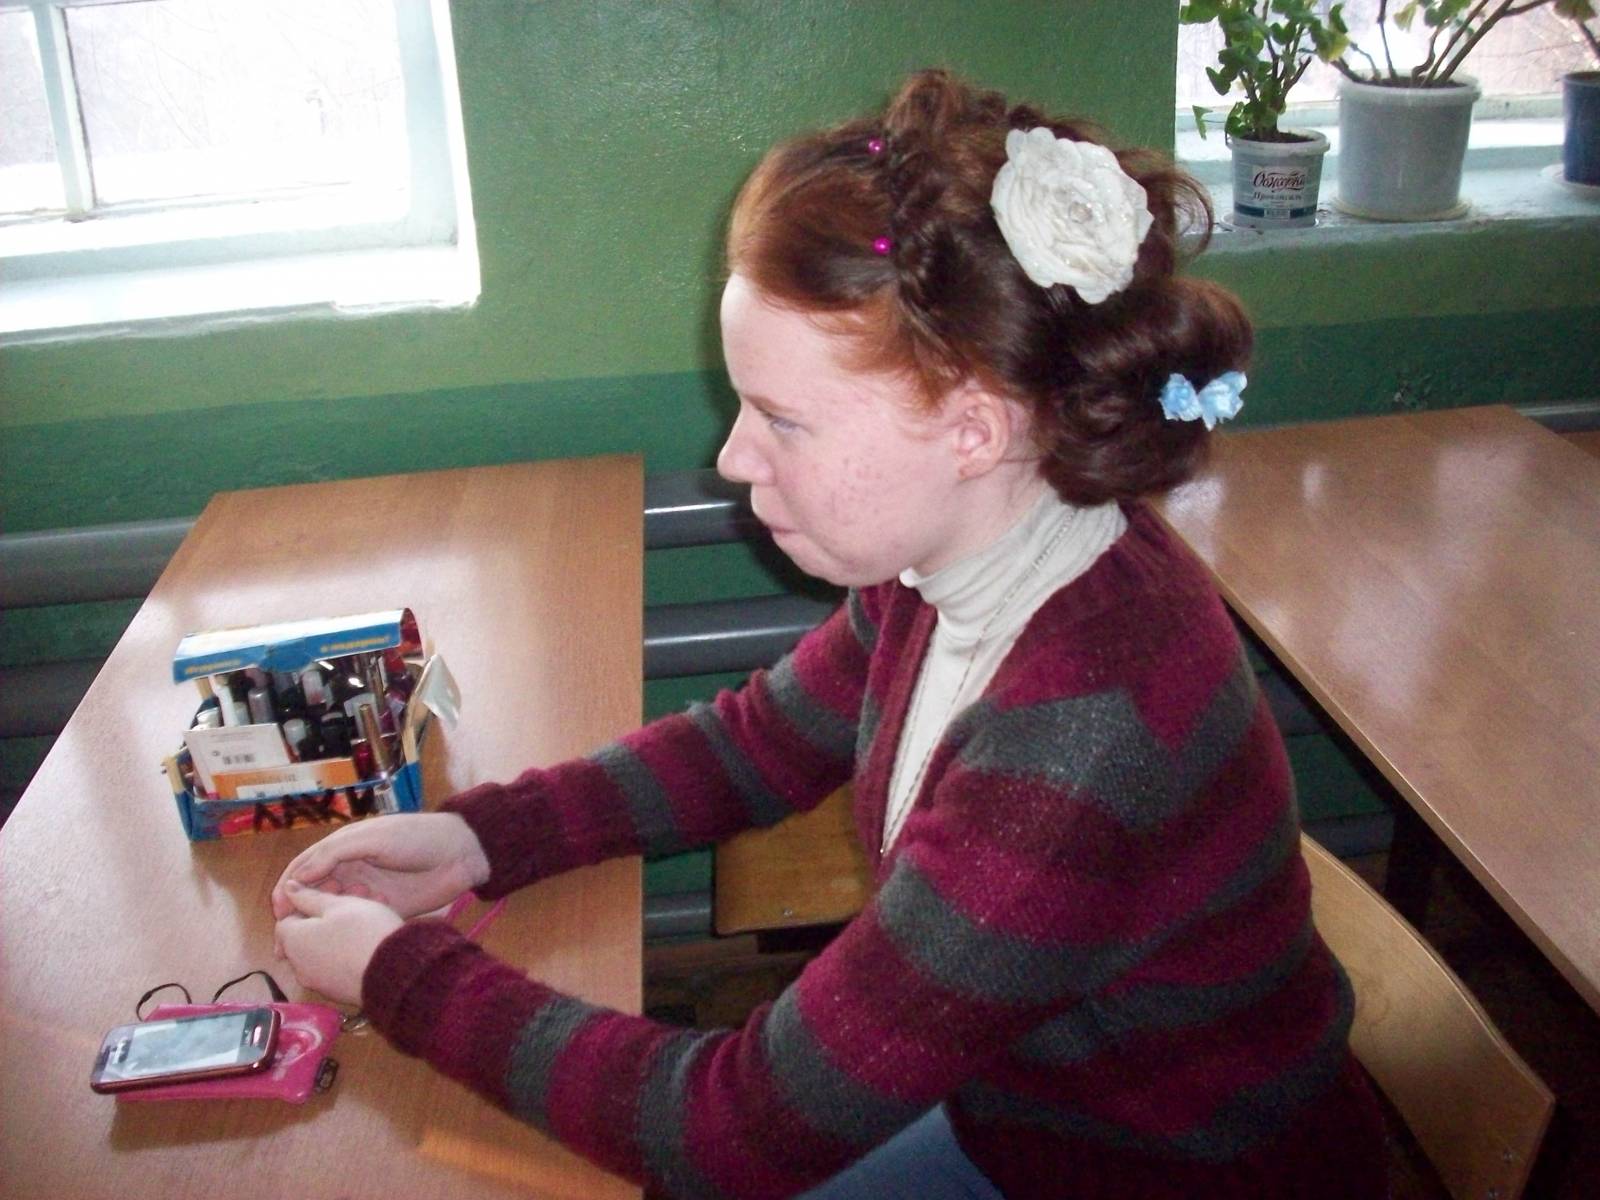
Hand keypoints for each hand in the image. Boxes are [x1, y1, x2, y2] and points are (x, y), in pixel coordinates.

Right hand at [270, 812, 490, 920]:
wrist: (461, 852)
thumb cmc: (415, 836)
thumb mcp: (371, 838)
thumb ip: (334, 854)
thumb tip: (298, 877)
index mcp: (343, 848)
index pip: (304, 869)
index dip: (287, 890)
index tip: (277, 914)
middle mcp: (350, 870)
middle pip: (313, 893)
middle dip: (297, 915)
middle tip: (285, 942)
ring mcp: (366, 891)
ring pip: (333, 910)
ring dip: (319, 925)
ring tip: (309, 944)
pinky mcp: (384, 909)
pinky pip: (356, 920)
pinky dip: (345, 928)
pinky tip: (341, 939)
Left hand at [274, 881, 402, 1005]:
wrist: (393, 973)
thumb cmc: (363, 931)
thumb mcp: (338, 905)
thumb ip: (309, 896)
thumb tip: (288, 888)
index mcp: (293, 940)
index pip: (286, 918)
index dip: (308, 901)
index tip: (334, 890)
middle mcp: (299, 965)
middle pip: (306, 934)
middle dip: (328, 914)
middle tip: (357, 897)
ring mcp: (319, 982)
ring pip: (324, 948)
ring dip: (340, 931)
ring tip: (372, 913)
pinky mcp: (338, 992)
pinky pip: (337, 965)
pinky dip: (347, 950)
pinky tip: (372, 938)